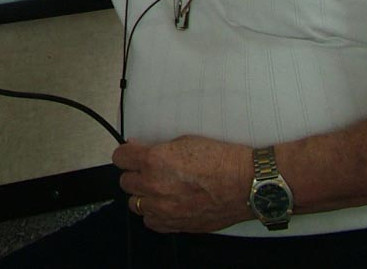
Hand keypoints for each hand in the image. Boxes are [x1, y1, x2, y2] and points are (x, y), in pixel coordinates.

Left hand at [114, 136, 252, 232]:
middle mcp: (155, 187)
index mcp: (154, 162)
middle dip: (135, 174)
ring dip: (143, 195)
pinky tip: (165, 204)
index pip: (120, 158)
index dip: (126, 154)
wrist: (246, 184)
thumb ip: (157, 147)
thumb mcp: (185, 141)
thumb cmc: (222, 160)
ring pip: (135, 204)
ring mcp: (165, 209)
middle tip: (148, 170)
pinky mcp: (177, 224)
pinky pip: (151, 222)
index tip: (131, 154)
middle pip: (125, 182)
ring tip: (158, 188)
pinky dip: (155, 214)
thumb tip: (138, 149)